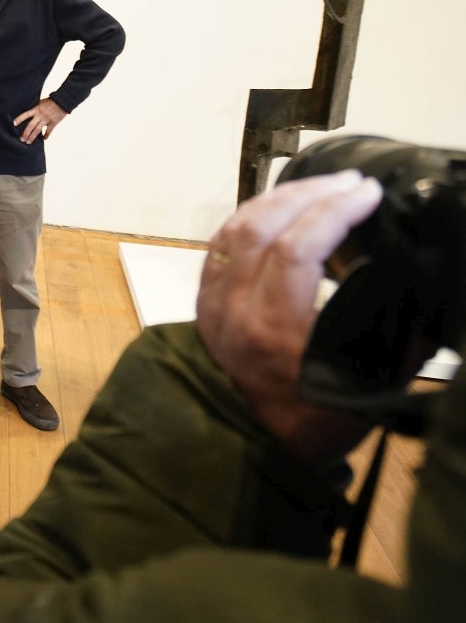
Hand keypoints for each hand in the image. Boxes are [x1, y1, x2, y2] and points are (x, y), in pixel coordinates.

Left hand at [13, 98, 66, 143]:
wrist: (63, 101)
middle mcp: (40, 115)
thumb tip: (29, 113)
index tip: (14, 124)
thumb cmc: (52, 101)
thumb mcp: (41, 102)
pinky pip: (49, 131)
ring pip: (38, 130)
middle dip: (26, 133)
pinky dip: (46, 135)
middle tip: (21, 139)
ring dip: (32, 137)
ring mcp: (47, 119)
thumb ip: (36, 108)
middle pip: (31, 125)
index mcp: (36, 109)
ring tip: (28, 142)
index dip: (19, 119)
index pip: (26, 114)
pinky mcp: (54, 122)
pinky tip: (43, 139)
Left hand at [195, 170, 383, 464]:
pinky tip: (282, 206)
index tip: (369, 193)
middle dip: (310, 194)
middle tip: (351, 182)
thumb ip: (396, 330)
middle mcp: (234, 311)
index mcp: (272, 330)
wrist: (255, 447)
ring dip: (280, 199)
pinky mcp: (204, 302)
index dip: (333, 212)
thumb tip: (424, 280)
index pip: (297, 249)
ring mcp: (213, 304)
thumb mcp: (370, 382)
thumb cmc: (317, 419)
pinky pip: (221, 244)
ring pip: (236, 230)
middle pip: (263, 229)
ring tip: (322, 185)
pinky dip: (252, 216)